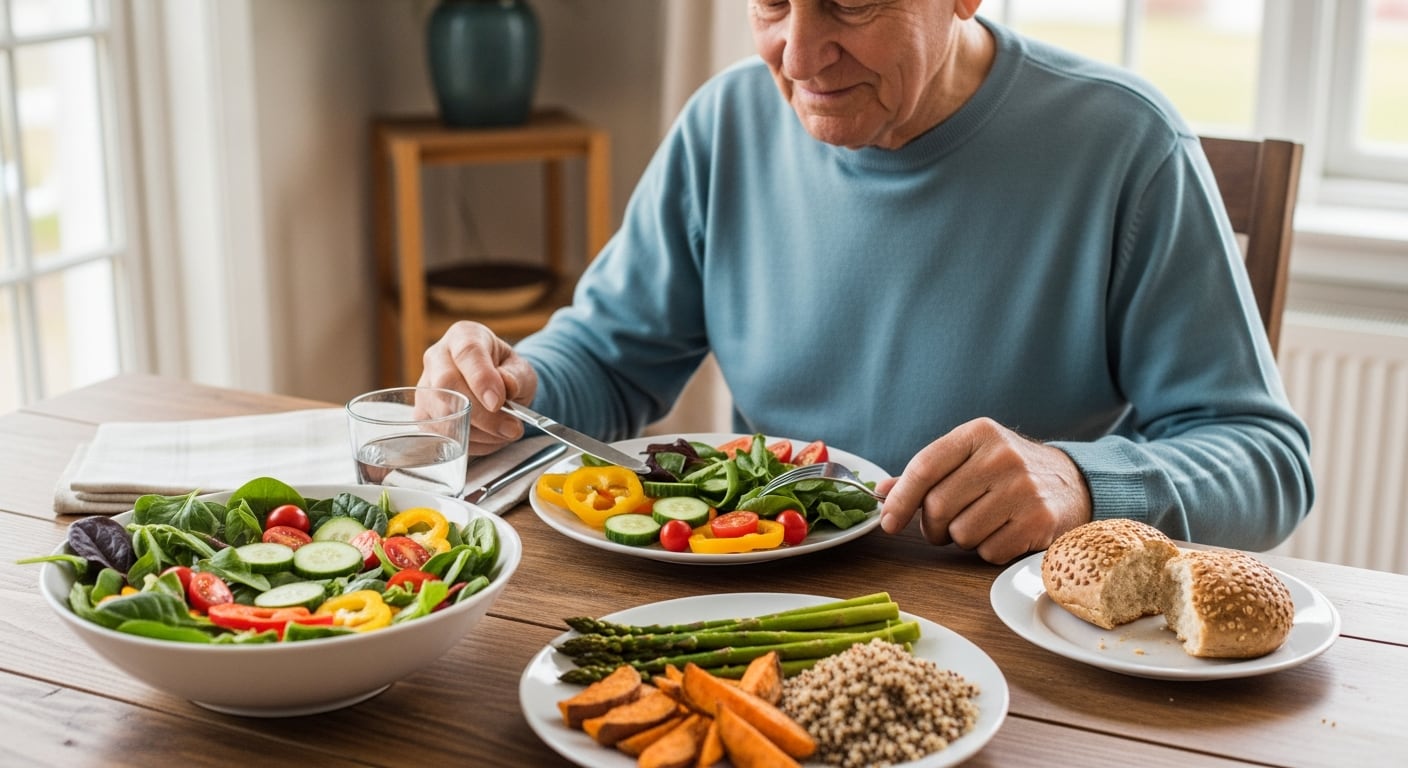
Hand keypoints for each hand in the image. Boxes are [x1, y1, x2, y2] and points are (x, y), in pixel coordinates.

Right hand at [418, 321, 538, 455]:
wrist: (494, 387)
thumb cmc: (506, 373)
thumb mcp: (521, 370)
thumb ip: (516, 377)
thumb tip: (507, 387)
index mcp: (463, 336)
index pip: (468, 353)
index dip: (481, 379)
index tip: (498, 402)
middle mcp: (437, 358)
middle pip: (446, 385)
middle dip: (481, 414)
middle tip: (510, 427)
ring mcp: (424, 387)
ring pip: (441, 415)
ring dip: (479, 433)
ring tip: (505, 433)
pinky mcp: (422, 414)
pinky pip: (440, 435)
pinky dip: (469, 443)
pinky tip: (488, 438)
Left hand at [877, 417, 1092, 563]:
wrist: (1072, 482)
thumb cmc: (1007, 471)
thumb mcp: (969, 457)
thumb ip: (927, 473)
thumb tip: (881, 492)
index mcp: (979, 434)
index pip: (925, 467)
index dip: (900, 499)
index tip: (887, 521)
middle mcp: (1003, 457)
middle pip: (938, 506)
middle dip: (932, 526)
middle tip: (943, 526)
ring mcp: (1024, 489)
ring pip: (961, 534)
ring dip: (961, 539)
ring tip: (979, 524)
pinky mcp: (1040, 521)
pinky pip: (988, 552)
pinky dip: (988, 550)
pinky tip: (1003, 533)